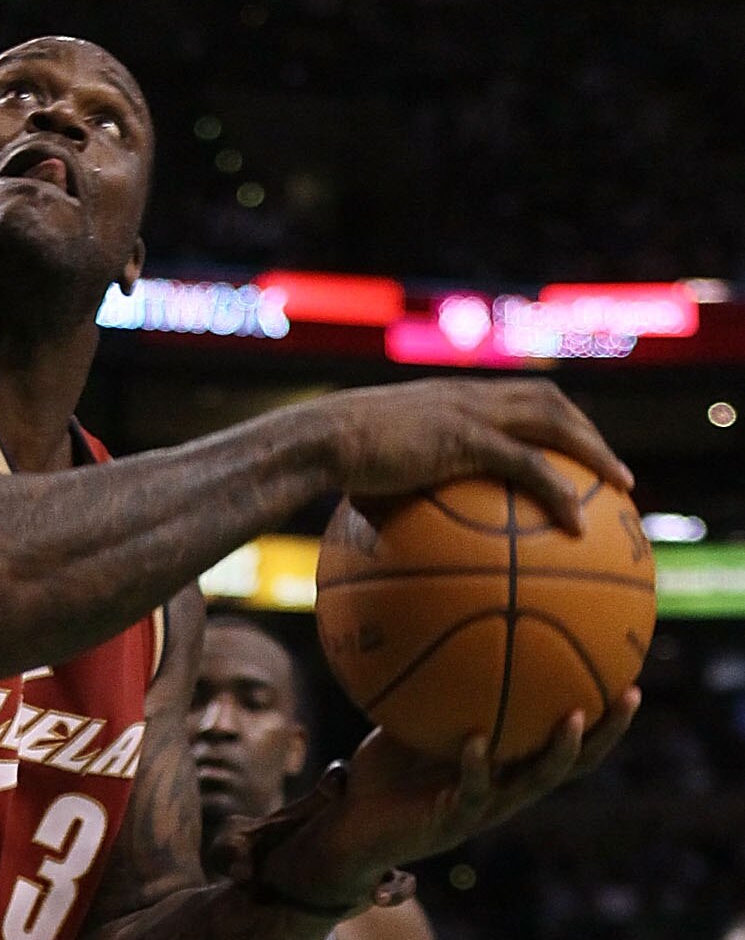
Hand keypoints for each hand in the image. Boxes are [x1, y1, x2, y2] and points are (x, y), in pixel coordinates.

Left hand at [260, 693, 638, 909]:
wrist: (346, 830)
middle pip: (574, 764)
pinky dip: (476, 765)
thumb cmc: (380, 775)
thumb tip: (443, 621)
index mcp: (506, 766)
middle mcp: (506, 789)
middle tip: (630, 695)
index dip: (602, 716)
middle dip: (606, 733)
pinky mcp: (451, 823)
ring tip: (575, 718)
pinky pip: (473, 792)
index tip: (628, 674)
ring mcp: (483, 810)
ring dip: (559, 752)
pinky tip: (476, 740)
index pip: (566, 741)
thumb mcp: (413, 719)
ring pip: (536, 783)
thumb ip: (435, 685)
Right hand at [320, 380, 630, 530]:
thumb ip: (386, 493)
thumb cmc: (327, 463)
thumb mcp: (361, 474)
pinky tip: (578, 522)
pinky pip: (527, 464)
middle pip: (547, 399)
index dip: (550, 417)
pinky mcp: (466, 438)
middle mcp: (468, 396)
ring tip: (622, 487)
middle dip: (585, 430)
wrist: (317, 440)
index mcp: (449, 398)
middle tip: (611, 469)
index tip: (571, 446)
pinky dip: (559, 490)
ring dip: (593, 451)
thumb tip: (382, 544)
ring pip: (552, 421)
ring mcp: (470, 413)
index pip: (514, 395)